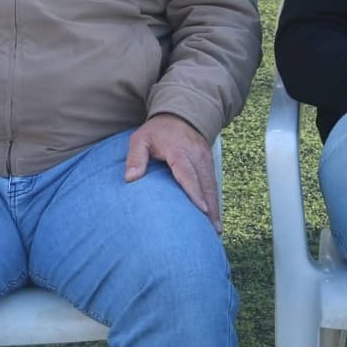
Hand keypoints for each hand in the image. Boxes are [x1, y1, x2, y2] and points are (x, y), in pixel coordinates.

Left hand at [124, 113, 219, 232]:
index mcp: (179, 151)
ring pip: (212, 186)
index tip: (202, 210)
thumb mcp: (140, 139)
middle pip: (205, 184)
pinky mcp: (209, 163)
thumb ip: (135, 157)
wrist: (180, 115)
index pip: (187, 174)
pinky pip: (213, 184)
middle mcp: (196, 155)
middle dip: (210, 208)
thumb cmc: (157, 131)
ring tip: (216, 231)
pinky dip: (214, 201)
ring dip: (215, 208)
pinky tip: (214, 218)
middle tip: (212, 231)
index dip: (195, 192)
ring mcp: (205, 159)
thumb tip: (130, 178)